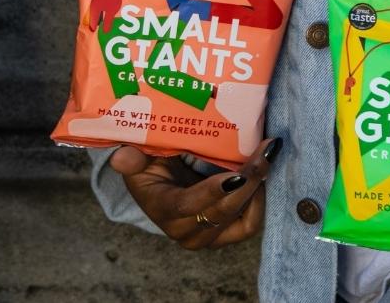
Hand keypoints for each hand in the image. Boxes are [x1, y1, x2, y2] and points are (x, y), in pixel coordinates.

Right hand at [109, 138, 280, 249]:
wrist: (162, 188)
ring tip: (267, 158)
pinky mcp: (225, 236)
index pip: (188, 206)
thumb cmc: (152, 168)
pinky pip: (249, 225)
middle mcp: (185, 231)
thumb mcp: (139, 160)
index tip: (235, 175)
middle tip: (265, 151)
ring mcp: (207, 238)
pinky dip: (259, 201)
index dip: (212, 192)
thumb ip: (132, 159)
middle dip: (248, 182)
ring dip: (258, 190)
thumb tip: (122, 158)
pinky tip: (262, 174)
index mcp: (161, 210)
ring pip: (241, 221)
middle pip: (222, 212)